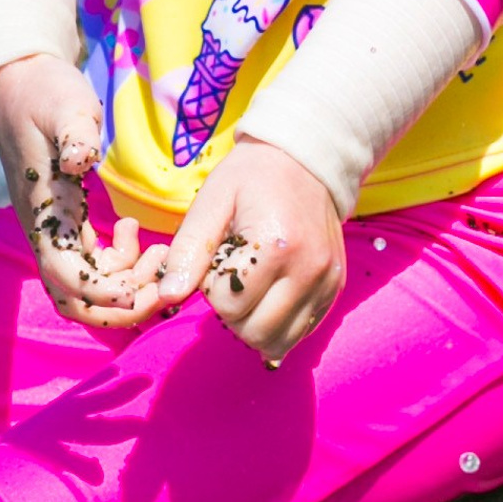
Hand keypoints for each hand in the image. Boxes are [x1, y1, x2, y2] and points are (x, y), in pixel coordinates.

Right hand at [0, 54, 153, 326]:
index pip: (66, 276)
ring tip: (159, 255)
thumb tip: (82, 160)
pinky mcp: (66, 224)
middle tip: (163, 285)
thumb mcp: (64, 105)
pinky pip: (93, 266)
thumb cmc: (43, 93)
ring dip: (126, 288)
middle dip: (120, 307)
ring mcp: (55, 231)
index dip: (103, 293)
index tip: (141, 287)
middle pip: (75, 300)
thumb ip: (74, 133)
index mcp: (42, 211)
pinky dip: (120, 265)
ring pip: (86, 289)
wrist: (18, 86)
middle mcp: (45, 231)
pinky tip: (135, 231)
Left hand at [146, 139, 344, 363]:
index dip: (211, 288)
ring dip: (254, 325)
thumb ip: (188, 250)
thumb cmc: (251, 177)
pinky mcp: (335, 289)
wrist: (305, 160)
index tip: (217, 259)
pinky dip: (278, 325)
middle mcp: (309, 269)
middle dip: (231, 313)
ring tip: (249, 288)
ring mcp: (327, 282)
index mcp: (276, 245)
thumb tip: (168, 295)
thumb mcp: (211, 201)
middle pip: (255, 331)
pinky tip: (269, 297)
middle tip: (230, 275)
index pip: (229, 305)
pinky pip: (301, 333)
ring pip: (279, 342)